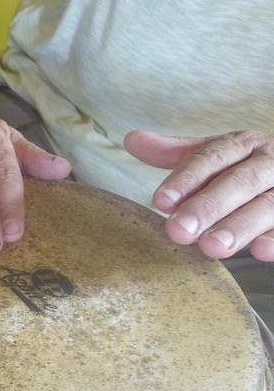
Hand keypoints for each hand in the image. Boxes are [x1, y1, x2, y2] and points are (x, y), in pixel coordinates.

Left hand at [125, 130, 273, 260]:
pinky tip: (261, 251)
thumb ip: (176, 153)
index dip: (186, 179)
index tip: (160, 201)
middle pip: (239, 182)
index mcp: (244, 144)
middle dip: (208, 206)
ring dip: (240, 226)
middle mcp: (271, 162)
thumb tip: (131, 139)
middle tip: (179, 231)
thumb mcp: (215, 155)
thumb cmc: (247, 167)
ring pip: (268, 205)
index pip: (212, 158)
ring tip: (211, 247)